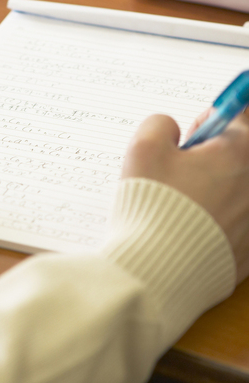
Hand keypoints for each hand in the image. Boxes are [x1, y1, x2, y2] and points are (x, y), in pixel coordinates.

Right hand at [122, 113, 248, 282]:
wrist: (159, 269)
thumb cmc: (153, 208)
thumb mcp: (142, 149)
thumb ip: (159, 124)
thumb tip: (171, 130)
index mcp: (240, 152)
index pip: (240, 113)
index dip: (209, 121)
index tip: (191, 138)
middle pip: (239, 155)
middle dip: (210, 157)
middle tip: (180, 172)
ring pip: (235, 188)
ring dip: (212, 187)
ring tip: (181, 204)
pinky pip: (234, 219)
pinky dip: (215, 218)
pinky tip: (189, 229)